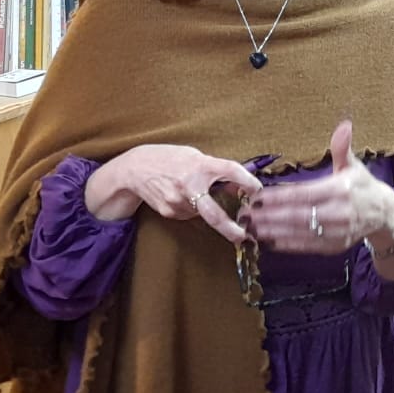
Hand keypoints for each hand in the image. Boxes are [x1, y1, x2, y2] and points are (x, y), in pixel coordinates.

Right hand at [85, 144, 261, 243]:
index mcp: (199, 165)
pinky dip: (191, 207)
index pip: (230, 171)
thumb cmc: (169, 158)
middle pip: (214, 213)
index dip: (247, 181)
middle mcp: (189, 185)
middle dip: (230, 228)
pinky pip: (189, 214)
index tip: (258, 191)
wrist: (135, 169)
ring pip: (202, 212)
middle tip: (244, 236)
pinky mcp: (170, 212)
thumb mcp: (193, 156)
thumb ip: (214, 170)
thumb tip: (236, 187)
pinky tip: (180, 195)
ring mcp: (177, 202)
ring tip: (192, 191)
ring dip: (205, 207)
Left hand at [245, 120, 393, 255]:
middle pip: (297, 216)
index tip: (256, 197)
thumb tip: (344, 125)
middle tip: (245, 214)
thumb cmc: (362, 186)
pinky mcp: (334, 247)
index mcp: (340, 190)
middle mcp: (338, 213)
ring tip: (251, 228)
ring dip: (272, 231)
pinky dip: (286, 244)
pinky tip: (267, 241)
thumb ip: (342, 148)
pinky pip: (306, 247)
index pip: (303, 194)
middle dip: (269, 216)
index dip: (278, 197)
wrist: (384, 215)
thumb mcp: (354, 165)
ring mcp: (336, 233)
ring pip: (299, 233)